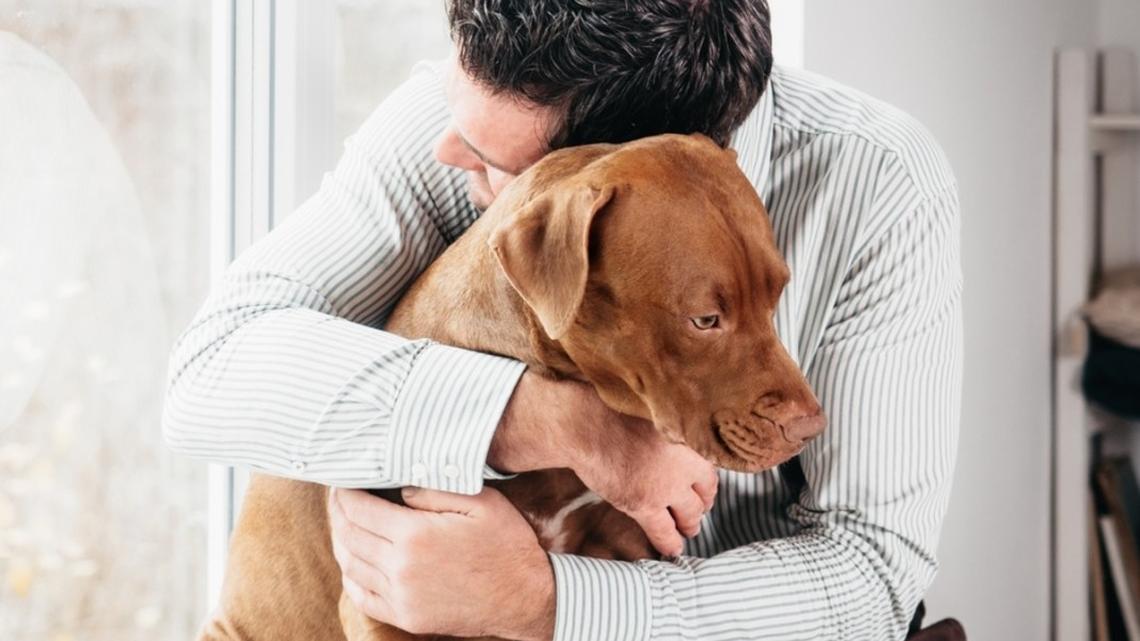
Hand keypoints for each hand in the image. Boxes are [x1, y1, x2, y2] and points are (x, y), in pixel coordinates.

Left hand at [329, 486, 555, 640]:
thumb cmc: (506, 544)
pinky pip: (363, 596)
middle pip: (348, 536)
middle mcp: (401, 567)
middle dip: (338, 512)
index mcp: (415, 535)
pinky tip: (355, 560)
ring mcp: (402, 596)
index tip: (343, 481)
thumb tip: (398, 489)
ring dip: (341, 541)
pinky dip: (351, 576)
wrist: (526, 598)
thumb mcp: (480, 501)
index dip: (344, 493)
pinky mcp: (408, 616)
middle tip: (339, 498)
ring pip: (351, 565)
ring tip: (344, 523)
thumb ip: (434, 490)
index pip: (358, 509)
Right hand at [490, 372, 717, 556]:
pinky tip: (673, 550)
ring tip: (690, 528)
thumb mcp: (654, 408)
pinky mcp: (645, 503)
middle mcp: (686, 463)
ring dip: (690, 523)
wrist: (587, 421)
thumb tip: (677, 432)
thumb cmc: (613, 406)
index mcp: (691, 436)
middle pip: (706, 491)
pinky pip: (664, 531)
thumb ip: (672, 424)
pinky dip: (670, 542)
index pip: (711, 464)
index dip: (707, 478)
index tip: (704, 484)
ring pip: (690, 514)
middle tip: (701, 508)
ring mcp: (667, 486)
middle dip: (703, 503)